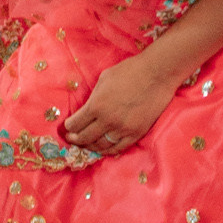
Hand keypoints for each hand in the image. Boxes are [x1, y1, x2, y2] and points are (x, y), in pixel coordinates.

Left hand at [62, 49, 183, 156]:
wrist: (156, 75)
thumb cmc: (128, 71)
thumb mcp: (103, 80)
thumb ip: (93, 98)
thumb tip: (86, 110)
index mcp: (96, 105)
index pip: (75, 124)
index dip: (69, 127)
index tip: (67, 127)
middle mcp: (108, 121)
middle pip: (85, 138)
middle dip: (75, 139)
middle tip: (71, 139)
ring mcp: (123, 129)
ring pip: (101, 146)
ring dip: (90, 146)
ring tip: (86, 144)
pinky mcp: (137, 134)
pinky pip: (118, 148)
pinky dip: (108, 150)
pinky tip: (103, 148)